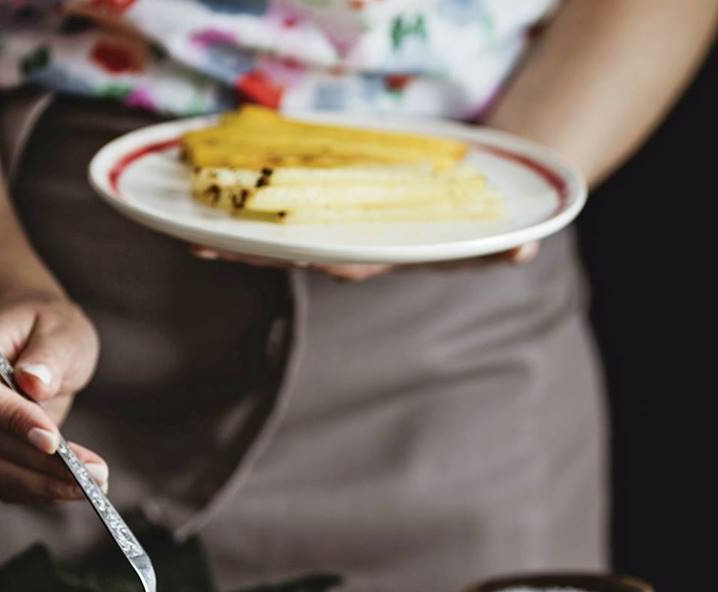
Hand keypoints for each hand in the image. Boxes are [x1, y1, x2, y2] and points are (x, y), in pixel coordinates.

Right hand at [0, 292, 104, 503]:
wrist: (37, 337)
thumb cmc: (49, 327)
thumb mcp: (61, 330)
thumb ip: (48, 355)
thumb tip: (34, 382)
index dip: (12, 421)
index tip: (54, 441)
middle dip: (45, 466)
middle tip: (96, 474)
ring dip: (46, 486)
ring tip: (95, 484)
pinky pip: (7, 481)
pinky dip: (41, 491)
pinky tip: (77, 488)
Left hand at [191, 241, 539, 281]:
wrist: (454, 206)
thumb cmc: (465, 221)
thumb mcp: (488, 235)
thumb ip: (503, 247)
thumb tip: (527, 251)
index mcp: (380, 257)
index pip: (341, 259)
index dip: (304, 255)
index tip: (271, 251)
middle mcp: (350, 251)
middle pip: (294, 253)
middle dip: (250, 249)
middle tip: (199, 243)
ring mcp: (334, 236)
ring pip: (279, 240)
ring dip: (237, 237)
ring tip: (189, 234)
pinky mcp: (323, 216)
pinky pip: (280, 220)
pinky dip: (247, 217)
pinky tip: (211, 210)